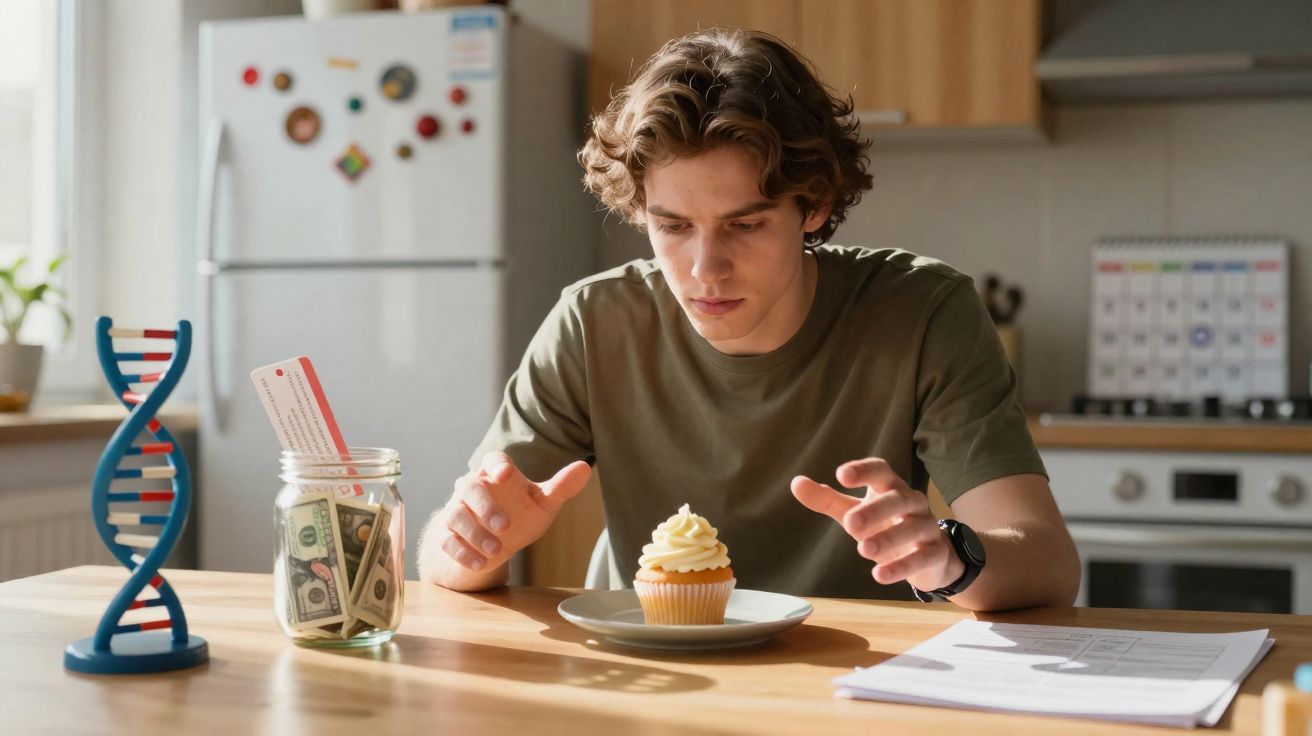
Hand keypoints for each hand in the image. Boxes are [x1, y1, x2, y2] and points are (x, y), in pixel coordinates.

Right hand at [438, 452, 591, 572]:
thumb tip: (585, 468)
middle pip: (469, 487)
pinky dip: (461, 552)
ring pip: (455, 514)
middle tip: (505, 527)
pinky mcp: (446, 534)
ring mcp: (455, 510)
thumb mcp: (542, 503)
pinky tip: (480, 564)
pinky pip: (446, 540)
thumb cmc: (520, 515)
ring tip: (496, 551)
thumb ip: (561, 487)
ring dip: (474, 533)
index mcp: (495, 473)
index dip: (497, 465)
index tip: (506, 474)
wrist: (493, 544)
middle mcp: (471, 488)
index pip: (492, 459)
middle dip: (485, 506)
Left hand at [791, 458, 963, 592]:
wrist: (930, 556)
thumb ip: (827, 499)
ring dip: (888, 538)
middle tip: (850, 524)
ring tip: (863, 549)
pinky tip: (880, 576)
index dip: (863, 470)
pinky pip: (923, 557)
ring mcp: (927, 527)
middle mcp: (912, 502)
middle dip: (874, 510)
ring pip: (912, 528)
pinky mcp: (936, 553)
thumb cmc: (885, 526)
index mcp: (890, 487)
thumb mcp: (853, 512)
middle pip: (897, 499)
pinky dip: (902, 567)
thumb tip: (796, 483)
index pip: (881, 470)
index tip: (841, 475)